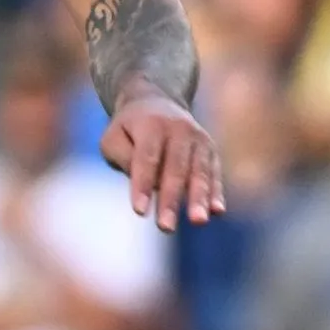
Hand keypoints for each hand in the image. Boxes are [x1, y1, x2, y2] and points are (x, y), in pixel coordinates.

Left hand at [99, 89, 224, 232]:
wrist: (156, 102)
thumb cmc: (129, 130)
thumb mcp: (113, 137)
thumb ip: (123, 158)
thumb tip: (145, 183)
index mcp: (151, 124)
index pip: (146, 159)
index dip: (142, 185)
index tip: (139, 211)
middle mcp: (179, 129)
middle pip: (175, 168)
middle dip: (171, 199)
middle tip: (166, 227)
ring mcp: (199, 139)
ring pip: (199, 172)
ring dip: (198, 199)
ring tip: (197, 221)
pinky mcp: (211, 150)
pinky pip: (214, 174)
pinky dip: (216, 193)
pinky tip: (217, 211)